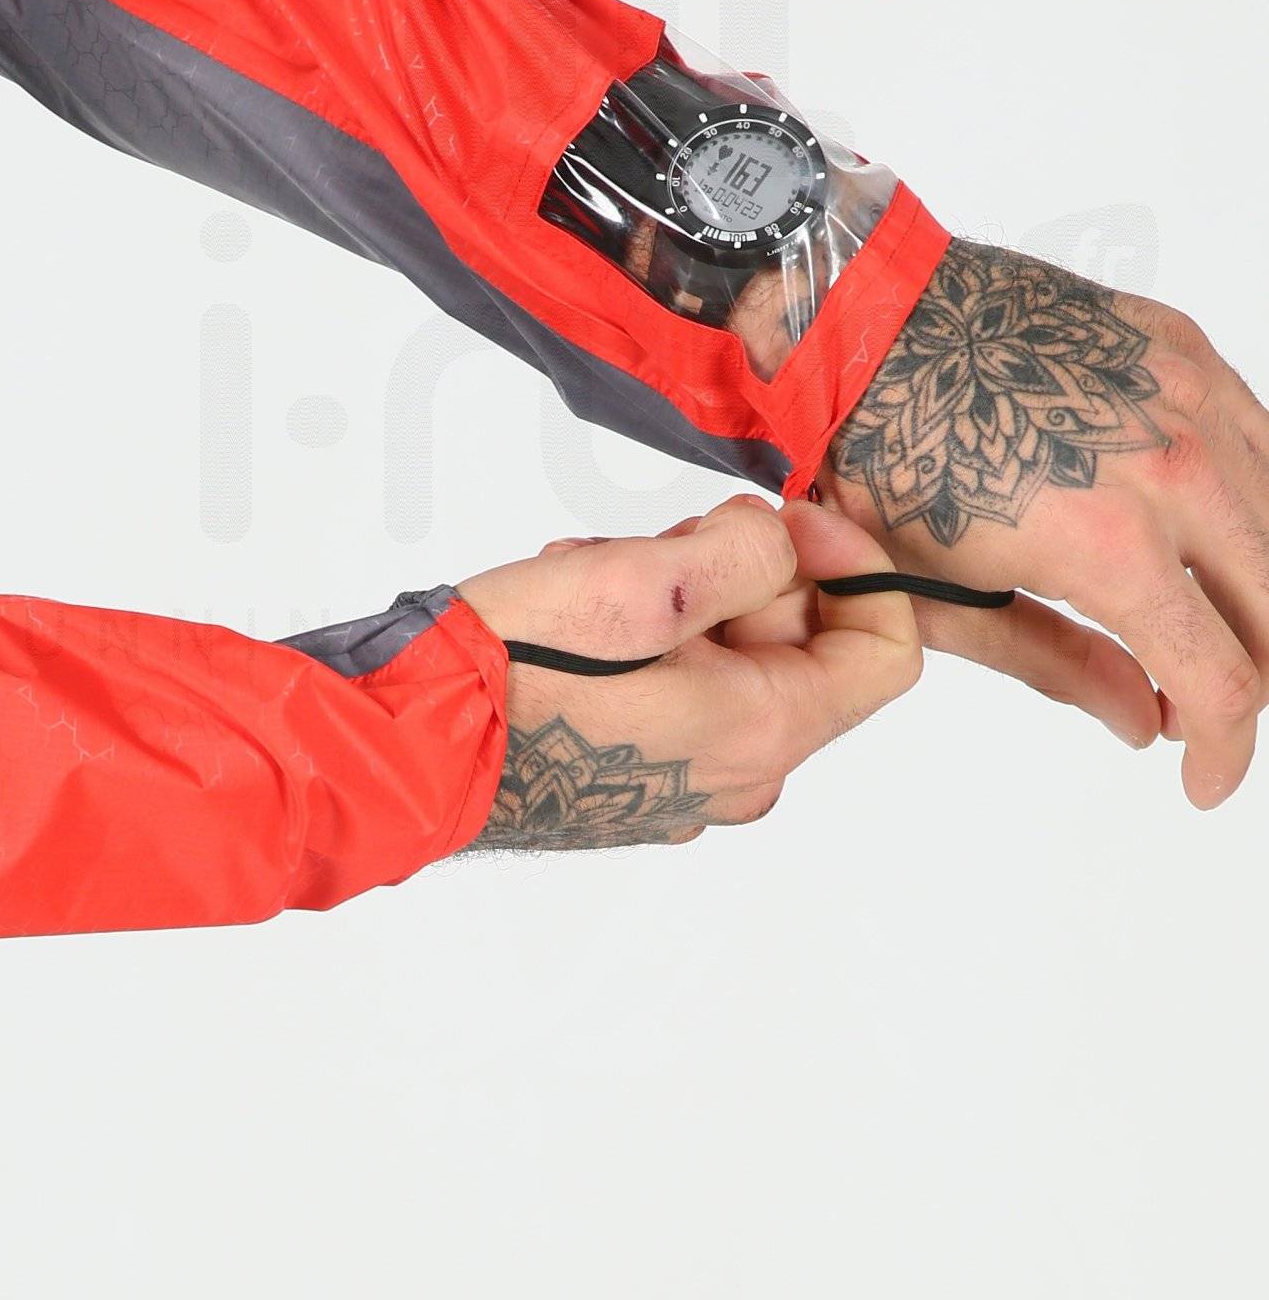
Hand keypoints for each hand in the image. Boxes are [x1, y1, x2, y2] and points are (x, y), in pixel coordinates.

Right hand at [457, 494, 921, 849]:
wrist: (413, 744)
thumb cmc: (516, 671)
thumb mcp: (644, 583)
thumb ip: (745, 553)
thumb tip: (777, 542)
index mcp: (762, 732)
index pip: (885, 652)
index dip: (855, 564)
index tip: (791, 516)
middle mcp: (739, 773)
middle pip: (800, 644)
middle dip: (745, 569)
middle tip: (663, 537)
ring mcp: (688, 783)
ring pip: (733, 656)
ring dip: (683, 593)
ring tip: (599, 569)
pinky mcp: (640, 777)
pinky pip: (684, 687)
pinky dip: (650, 635)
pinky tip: (581, 611)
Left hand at [820, 238, 1268, 807]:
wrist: (858, 328)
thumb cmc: (881, 459)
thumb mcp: (949, 594)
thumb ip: (1061, 665)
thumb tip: (1146, 722)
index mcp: (1112, 547)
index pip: (1224, 684)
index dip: (1225, 751)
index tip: (1203, 778)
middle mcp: (1174, 470)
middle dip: (1249, 680)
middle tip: (1200, 704)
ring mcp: (1189, 401)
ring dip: (1253, 594)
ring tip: (1194, 623)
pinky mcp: (1185, 352)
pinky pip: (1262, 446)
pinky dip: (1248, 507)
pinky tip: (1200, 536)